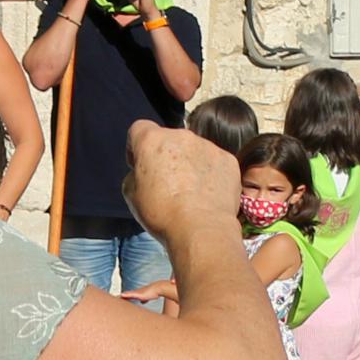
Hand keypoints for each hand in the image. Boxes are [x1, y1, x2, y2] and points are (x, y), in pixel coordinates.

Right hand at [120, 121, 233, 243]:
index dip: (137, 147)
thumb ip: (136, 173)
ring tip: (190, 192)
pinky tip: (207, 195)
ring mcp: (208, 146)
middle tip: (166, 183)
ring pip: (194, 150)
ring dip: (189, 163)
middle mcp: (181, 135)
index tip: (140, 165)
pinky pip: (214, 162)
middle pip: (169, 139)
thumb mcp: (131, 194)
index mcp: (152, 140)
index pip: (139, 129)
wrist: (201, 229)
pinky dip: (210, 174)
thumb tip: (146, 172)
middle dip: (166, 155)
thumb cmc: (161, 213)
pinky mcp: (228, 160)